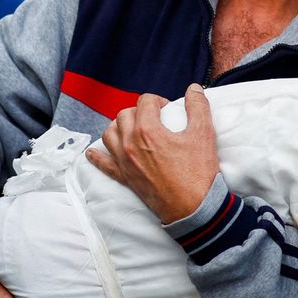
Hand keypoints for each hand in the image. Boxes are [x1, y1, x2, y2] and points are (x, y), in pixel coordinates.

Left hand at [86, 84, 218, 222]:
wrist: (193, 208)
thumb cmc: (199, 172)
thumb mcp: (204, 134)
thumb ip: (198, 107)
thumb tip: (194, 89)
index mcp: (148, 130)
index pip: (145, 101)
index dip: (158, 100)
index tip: (167, 108)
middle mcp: (130, 144)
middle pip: (124, 114)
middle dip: (138, 111)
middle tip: (153, 118)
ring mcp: (124, 162)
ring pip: (109, 134)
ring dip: (119, 126)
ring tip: (132, 128)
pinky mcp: (124, 178)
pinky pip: (103, 164)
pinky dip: (97, 156)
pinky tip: (93, 153)